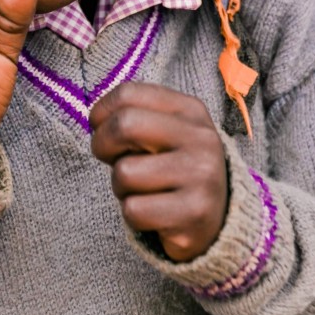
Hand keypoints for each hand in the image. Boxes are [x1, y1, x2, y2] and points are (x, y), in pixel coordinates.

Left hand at [89, 82, 228, 261]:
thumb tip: (96, 119)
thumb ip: (136, 117)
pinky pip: (134, 210)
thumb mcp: (166, 133)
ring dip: (121, 188)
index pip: (128, 94)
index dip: (101, 114)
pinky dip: (134, 217)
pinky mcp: (194, 213)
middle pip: (124, 124)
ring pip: (124, 172)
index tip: (100, 129)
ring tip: (143, 191)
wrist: (218, 220)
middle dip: (102, 145)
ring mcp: (201, 176)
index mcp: (191, 111)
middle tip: (109, 158)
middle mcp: (201, 138)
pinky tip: (154, 215)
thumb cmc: (176, 170)